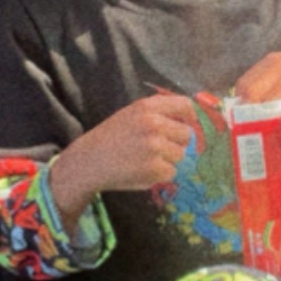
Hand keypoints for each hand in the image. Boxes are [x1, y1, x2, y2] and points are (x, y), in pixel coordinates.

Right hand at [47, 93, 196, 224]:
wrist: (89, 161)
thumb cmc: (112, 137)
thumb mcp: (132, 114)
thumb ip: (158, 113)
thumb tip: (191, 120)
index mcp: (148, 107)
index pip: (185, 105)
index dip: (190, 117)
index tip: (186, 125)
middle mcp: (153, 124)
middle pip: (186, 135)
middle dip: (176, 143)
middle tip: (156, 149)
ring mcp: (155, 147)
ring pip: (180, 155)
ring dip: (168, 160)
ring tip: (145, 159)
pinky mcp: (155, 168)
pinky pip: (171, 172)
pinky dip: (160, 175)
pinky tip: (142, 170)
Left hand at [233, 45, 280, 142]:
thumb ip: (276, 84)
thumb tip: (256, 114)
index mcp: (273, 61)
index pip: (244, 83)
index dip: (238, 105)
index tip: (239, 123)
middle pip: (254, 95)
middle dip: (249, 117)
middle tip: (252, 137)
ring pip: (272, 103)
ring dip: (269, 126)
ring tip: (269, 143)